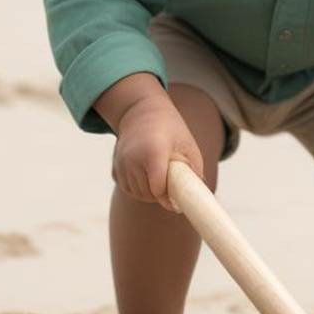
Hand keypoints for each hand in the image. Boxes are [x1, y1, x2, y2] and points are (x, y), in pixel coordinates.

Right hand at [110, 95, 205, 210]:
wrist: (141, 111)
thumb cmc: (170, 127)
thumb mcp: (188, 144)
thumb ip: (194, 169)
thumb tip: (198, 194)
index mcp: (154, 152)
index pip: (157, 188)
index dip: (168, 198)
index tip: (178, 202)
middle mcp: (133, 158)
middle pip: (148, 194)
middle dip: (161, 196)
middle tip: (172, 191)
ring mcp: (121, 163)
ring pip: (137, 194)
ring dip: (149, 194)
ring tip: (161, 183)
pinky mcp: (115, 167)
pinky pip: (127, 188)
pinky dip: (138, 189)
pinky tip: (148, 179)